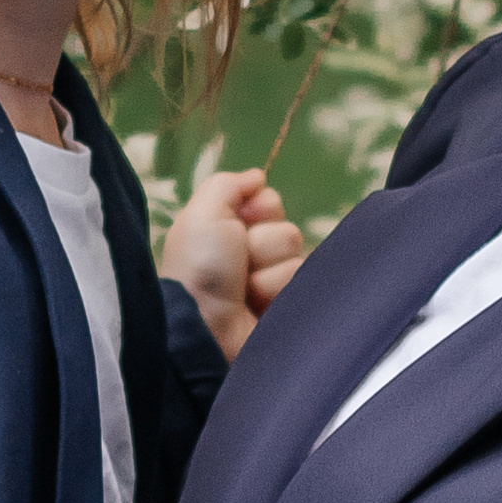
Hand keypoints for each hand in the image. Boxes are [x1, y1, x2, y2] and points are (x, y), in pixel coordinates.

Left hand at [161, 165, 305, 358]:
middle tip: (237, 262)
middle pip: (287, 231)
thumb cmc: (199, 266)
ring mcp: (269, 284)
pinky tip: (256, 307)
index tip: (243, 221)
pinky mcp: (285, 308)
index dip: (261, 209)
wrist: (204, 326)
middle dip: (263, 244)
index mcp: (230, 228)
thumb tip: (258, 176)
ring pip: (296, 259)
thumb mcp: (203, 212)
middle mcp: (251, 254)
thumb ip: (228, 184)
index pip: (271, 203)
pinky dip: (277, 293)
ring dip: (268, 274)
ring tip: (243, 291)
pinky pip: (302, 285)